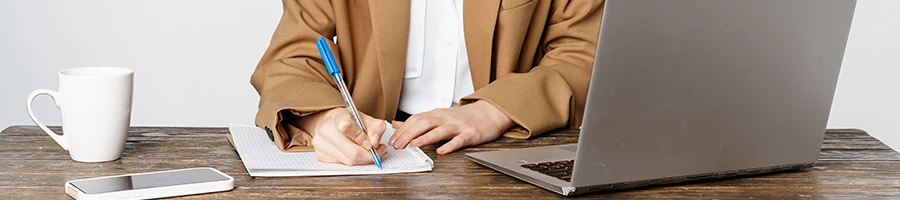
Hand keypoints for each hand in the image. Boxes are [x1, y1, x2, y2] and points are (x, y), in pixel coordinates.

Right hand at [300, 108, 387, 164]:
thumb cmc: (348, 120)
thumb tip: (375, 142)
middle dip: (369, 155)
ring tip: (369, 152)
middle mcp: (326, 131)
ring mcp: (321, 144)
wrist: (330, 122)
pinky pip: (343, 164)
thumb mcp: (365, 118)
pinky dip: (354, 162)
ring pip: (349, 161)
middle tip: (378, 151)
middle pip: (352, 152)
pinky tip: (358, 154)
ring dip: (364, 159)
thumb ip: (376, 127)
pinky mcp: (320, 155)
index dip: (362, 139)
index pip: (347, 127)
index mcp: (338, 117)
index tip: (372, 143)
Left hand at [389, 101, 514, 154]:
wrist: (488, 113)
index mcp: (436, 114)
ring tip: (415, 144)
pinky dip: (450, 146)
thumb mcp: (438, 116)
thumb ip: (418, 121)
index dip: (402, 130)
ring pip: (440, 130)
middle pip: (424, 123)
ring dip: (426, 137)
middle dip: (409, 134)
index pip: (415, 119)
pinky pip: (459, 140)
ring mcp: (458, 126)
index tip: (392, 140)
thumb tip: (397, 125)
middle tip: (398, 144)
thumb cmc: (462, 118)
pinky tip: (442, 151)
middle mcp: (445, 118)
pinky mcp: (470, 134)